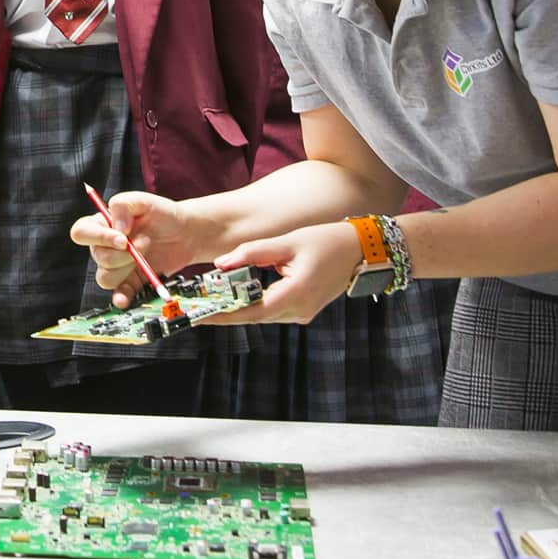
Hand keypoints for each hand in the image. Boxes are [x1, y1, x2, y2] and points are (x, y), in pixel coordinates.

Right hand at [70, 192, 209, 304]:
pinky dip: (121, 298)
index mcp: (101, 225)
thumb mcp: (144, 201)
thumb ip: (125, 204)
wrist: (185, 234)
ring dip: (127, 269)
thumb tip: (117, 227)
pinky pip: (118, 294)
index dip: (98, 238)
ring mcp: (115, 266)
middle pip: (99, 257)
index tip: (122, 239)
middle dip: (124, 253)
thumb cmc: (162, 214)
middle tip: (147, 241)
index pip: (81, 232)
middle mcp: (104, 247)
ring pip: (105, 277)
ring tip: (146, 257)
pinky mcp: (129, 282)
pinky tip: (125, 299)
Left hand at [205, 224, 364, 325]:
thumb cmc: (328, 242)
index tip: (200, 316)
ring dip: (238, 309)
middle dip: (225, 312)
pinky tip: (235, 297)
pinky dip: (253, 306)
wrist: (360, 251)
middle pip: (254, 317)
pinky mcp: (303, 310)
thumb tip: (221, 263)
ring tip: (209, 302)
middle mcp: (300, 310)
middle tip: (197, 307)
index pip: (252, 311)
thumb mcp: (288, 242)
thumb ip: (253, 252)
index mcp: (297, 294)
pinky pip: (272, 312)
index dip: (224, 315)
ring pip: (262, 316)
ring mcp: (303, 314)